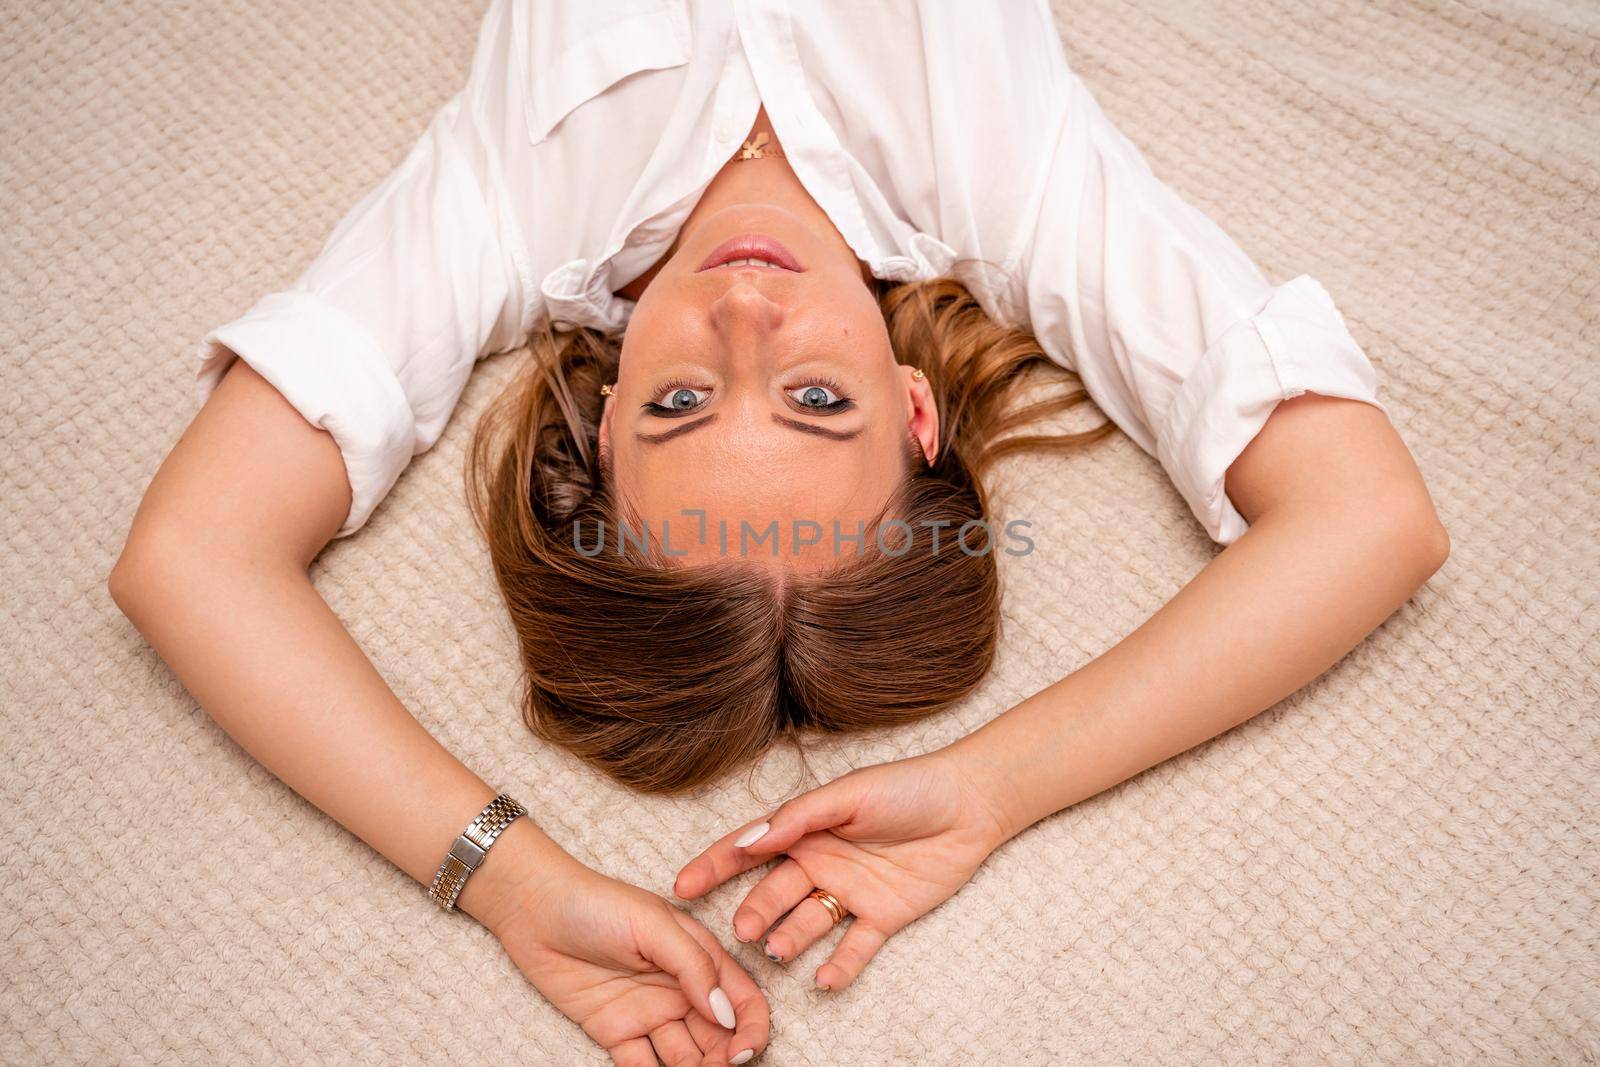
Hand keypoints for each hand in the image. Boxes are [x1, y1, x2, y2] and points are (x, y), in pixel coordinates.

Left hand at [489, 860, 769, 1065]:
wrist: (534, 909)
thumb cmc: (597, 904)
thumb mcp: (653, 924)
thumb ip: (693, 966)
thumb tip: (725, 1016)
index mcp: (699, 958)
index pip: (742, 1000)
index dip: (750, 1029)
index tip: (742, 1053)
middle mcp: (680, 990)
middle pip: (718, 1036)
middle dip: (724, 1060)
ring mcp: (649, 1013)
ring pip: (685, 1057)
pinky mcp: (616, 1032)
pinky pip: (642, 1066)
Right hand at [673, 750, 1013, 991]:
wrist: (970, 803)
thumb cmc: (907, 787)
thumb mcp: (848, 794)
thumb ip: (798, 819)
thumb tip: (748, 841)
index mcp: (805, 830)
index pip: (749, 851)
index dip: (714, 867)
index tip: (681, 888)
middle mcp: (820, 863)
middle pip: (775, 895)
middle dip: (755, 914)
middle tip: (744, 932)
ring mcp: (850, 892)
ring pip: (808, 924)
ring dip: (791, 940)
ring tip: (779, 951)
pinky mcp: (883, 917)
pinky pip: (854, 948)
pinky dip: (839, 966)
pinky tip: (824, 981)